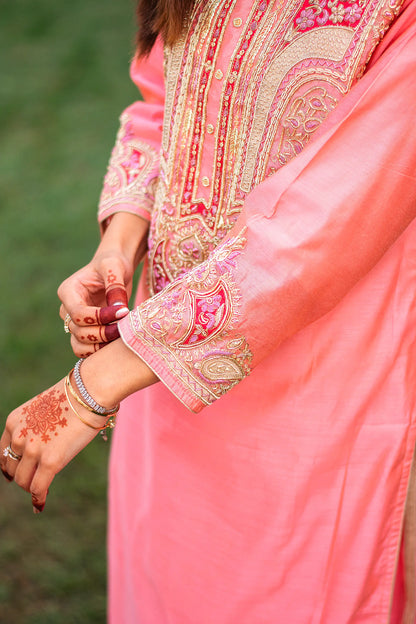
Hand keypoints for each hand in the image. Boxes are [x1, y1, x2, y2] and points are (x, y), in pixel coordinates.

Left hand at [0, 378, 103, 512]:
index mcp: (14, 422)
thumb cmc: (74, 397)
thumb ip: (35, 427)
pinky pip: (38, 488)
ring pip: (23, 481)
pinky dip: (38, 499)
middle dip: (22, 476)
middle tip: (35, 479)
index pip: (2, 452)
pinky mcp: (51, 460)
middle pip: (12, 468)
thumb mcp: (43, 409)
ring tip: (41, 489)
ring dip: (32, 487)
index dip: (9, 465)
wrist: (89, 392)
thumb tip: (42, 448)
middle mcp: (19, 436)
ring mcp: (34, 449)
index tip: (14, 473)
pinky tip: (39, 505)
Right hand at [58, 250, 131, 356]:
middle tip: (126, 327)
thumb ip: (115, 285)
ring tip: (122, 336)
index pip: (78, 314)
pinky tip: (117, 343)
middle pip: (79, 332)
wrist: (115, 269)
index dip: (100, 317)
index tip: (123, 311)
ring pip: (80, 344)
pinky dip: (99, 351)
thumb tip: (118, 308)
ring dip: (101, 345)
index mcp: (68, 292)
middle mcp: (66, 309)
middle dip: (104, 333)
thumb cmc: (113, 263)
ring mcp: (74, 322)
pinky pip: (85, 349)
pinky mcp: (85, 331)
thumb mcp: (114, 266)